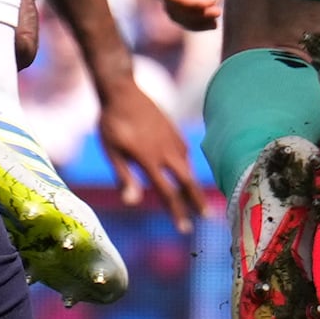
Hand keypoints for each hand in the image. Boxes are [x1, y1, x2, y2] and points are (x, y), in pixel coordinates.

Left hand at [87, 46, 202, 222]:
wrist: (121, 89)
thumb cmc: (111, 123)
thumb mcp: (111, 152)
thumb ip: (124, 176)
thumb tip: (132, 202)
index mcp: (149, 159)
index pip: (167, 192)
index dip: (177, 213)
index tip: (185, 229)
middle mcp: (165, 150)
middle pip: (186, 181)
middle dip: (197, 201)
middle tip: (208, 217)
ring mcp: (172, 137)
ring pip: (187, 165)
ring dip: (192, 184)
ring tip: (196, 199)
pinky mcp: (173, 128)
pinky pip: (185, 151)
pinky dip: (187, 165)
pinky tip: (184, 169)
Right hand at [153, 0, 229, 33]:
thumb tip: (208, 0)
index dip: (183, 2)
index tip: (208, 3)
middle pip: (170, 4)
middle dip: (190, 13)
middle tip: (215, 13)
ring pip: (179, 11)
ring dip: (194, 20)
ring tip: (215, 19)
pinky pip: (192, 10)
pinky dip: (200, 18)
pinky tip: (215, 18)